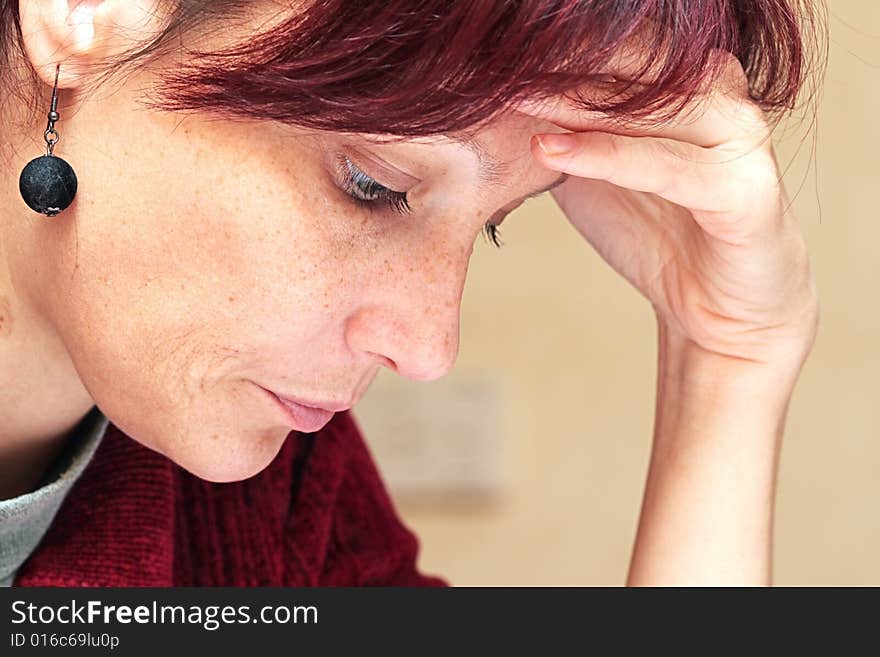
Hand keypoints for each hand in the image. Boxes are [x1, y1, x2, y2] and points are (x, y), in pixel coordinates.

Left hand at [513, 54, 818, 369]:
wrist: (714, 309)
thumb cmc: (656, 231)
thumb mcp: (595, 169)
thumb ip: (566, 128)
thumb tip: (500, 95)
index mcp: (689, 81)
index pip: (619, 47)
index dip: (559, 47)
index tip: (499, 50)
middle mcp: (721, 95)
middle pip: (635, 63)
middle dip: (562, 64)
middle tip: (499, 63)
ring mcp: (739, 139)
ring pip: (648, 108)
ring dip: (575, 103)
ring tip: (516, 98)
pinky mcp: (744, 190)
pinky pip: (663, 167)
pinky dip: (603, 156)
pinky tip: (550, 150)